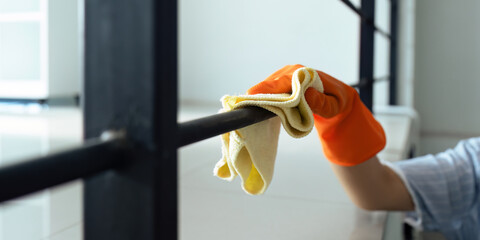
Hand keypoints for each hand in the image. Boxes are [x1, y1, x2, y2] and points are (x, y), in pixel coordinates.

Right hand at [248, 64, 385, 165]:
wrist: (336, 97)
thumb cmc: (336, 102)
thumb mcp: (334, 106)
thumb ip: (322, 102)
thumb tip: (306, 95)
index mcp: (305, 74)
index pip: (284, 81)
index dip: (268, 89)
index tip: (252, 95)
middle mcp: (292, 71)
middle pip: (271, 83)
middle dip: (258, 93)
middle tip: (242, 104)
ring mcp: (285, 76)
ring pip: (267, 86)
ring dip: (259, 97)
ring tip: (246, 106)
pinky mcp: (280, 83)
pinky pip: (268, 89)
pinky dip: (261, 97)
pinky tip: (253, 105)